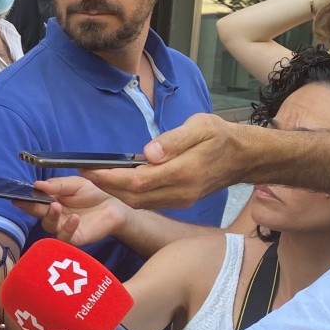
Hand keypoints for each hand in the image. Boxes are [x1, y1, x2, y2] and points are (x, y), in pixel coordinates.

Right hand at [17, 177, 129, 246]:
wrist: (113, 206)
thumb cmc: (92, 193)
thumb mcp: (76, 183)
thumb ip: (58, 185)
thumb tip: (37, 185)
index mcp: (50, 200)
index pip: (34, 200)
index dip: (24, 198)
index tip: (16, 196)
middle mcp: (53, 215)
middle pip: (37, 213)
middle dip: (31, 207)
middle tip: (29, 201)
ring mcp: (62, 227)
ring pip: (48, 225)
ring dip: (50, 216)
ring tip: (56, 206)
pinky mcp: (73, 239)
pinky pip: (65, 237)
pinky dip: (67, 228)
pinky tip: (74, 218)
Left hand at [83, 113, 244, 209]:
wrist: (246, 158)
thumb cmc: (222, 137)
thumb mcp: (201, 126)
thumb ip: (174, 140)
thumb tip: (148, 152)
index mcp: (185, 172)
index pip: (138, 180)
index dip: (110, 177)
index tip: (89, 168)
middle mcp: (181, 192)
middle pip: (133, 196)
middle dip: (105, 186)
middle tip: (84, 172)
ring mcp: (181, 200)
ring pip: (139, 203)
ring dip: (114, 192)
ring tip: (94, 176)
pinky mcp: (180, 202)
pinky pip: (148, 203)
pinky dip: (127, 195)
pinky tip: (115, 183)